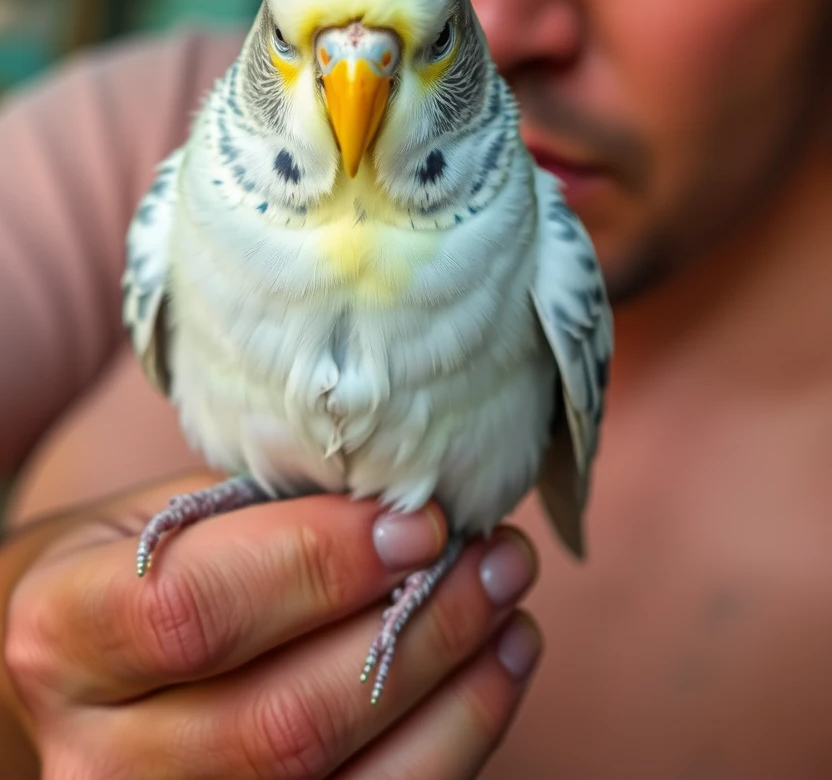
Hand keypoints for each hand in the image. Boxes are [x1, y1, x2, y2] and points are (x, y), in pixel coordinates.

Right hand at [4, 471, 541, 777]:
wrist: (90, 669)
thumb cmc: (142, 565)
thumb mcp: (167, 512)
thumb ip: (264, 511)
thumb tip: (407, 500)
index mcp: (62, 635)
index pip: (193, 610)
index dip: (317, 564)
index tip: (416, 521)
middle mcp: (98, 758)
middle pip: (277, 722)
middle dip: (413, 632)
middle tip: (491, 555)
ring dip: (452, 690)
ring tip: (508, 601)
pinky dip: (454, 743)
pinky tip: (496, 667)